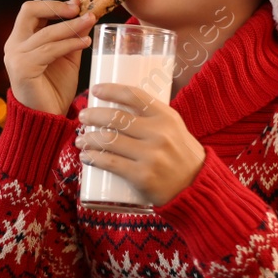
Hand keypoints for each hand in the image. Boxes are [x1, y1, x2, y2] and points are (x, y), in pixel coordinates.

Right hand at [3, 0, 96, 115]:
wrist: (46, 119)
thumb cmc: (54, 90)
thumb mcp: (67, 58)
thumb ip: (72, 38)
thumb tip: (86, 16)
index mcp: (20, 41)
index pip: (31, 11)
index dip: (54, 4)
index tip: (77, 4)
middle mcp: (13, 45)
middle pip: (29, 11)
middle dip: (56, 6)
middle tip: (79, 8)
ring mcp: (15, 57)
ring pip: (46, 32)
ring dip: (72, 27)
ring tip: (91, 23)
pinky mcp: (23, 69)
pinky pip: (50, 50)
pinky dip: (69, 44)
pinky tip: (85, 43)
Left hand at [74, 83, 205, 206]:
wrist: (196, 188)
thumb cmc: (181, 156)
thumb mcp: (174, 129)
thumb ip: (153, 118)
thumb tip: (120, 105)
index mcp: (166, 117)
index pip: (134, 95)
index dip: (111, 90)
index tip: (95, 90)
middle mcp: (158, 133)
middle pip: (116, 118)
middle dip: (93, 115)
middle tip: (82, 116)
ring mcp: (150, 155)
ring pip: (108, 140)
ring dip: (88, 138)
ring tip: (80, 139)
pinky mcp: (141, 176)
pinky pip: (109, 163)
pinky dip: (92, 158)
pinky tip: (86, 156)